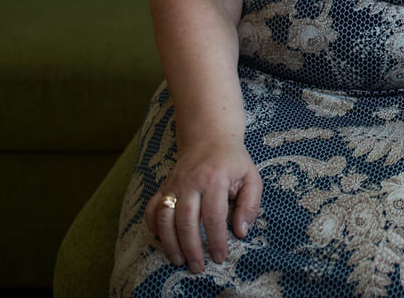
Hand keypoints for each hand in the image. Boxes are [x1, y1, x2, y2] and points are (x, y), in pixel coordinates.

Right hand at [144, 135, 261, 273]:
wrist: (209, 137)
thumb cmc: (233, 161)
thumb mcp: (251, 177)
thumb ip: (250, 204)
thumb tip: (241, 231)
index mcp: (215, 179)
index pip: (214, 216)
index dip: (216, 240)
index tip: (220, 257)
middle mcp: (191, 182)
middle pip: (186, 220)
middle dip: (191, 247)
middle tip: (198, 266)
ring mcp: (174, 184)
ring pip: (165, 217)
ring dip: (170, 242)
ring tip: (179, 260)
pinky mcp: (163, 186)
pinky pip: (151, 208)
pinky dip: (152, 226)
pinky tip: (161, 239)